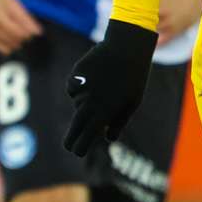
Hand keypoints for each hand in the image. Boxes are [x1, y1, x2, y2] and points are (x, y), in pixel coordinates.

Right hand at [0, 0, 41, 53]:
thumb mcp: (12, 2)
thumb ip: (26, 19)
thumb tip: (38, 33)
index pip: (21, 35)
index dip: (28, 34)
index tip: (27, 28)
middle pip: (14, 43)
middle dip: (20, 38)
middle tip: (17, 27)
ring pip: (6, 50)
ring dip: (11, 42)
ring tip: (8, 29)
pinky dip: (1, 43)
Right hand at [64, 19, 157, 154]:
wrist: (126, 48)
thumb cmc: (133, 78)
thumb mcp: (132, 102)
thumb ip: (119, 121)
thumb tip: (107, 136)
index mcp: (106, 110)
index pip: (89, 134)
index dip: (81, 145)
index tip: (77, 152)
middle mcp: (90, 101)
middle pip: (77, 124)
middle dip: (72, 137)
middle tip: (68, 147)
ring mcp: (82, 87)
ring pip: (77, 103)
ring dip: (84, 103)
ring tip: (102, 89)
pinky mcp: (76, 75)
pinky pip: (73, 88)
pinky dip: (79, 88)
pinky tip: (92, 78)